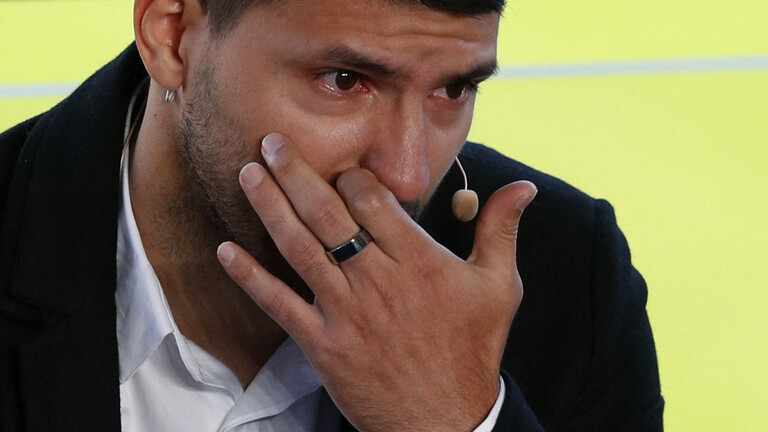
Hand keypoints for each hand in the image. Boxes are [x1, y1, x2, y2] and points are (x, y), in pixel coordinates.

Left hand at [217, 133, 536, 430]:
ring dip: (270, 208)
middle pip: (328, 213)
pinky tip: (226, 251)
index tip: (340, 165)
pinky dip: (250, 276)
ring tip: (249, 175)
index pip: (373, 201)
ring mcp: (345, 311)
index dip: (351, 176)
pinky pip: (279, 304)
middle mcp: (376, 279)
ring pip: (300, 248)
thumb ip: (501, 232)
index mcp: (418, 260)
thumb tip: (523, 187)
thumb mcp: (499, 288)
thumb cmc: (472, 351)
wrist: (445, 420)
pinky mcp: (322, 344)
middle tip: (271, 142)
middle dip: (296, 173)